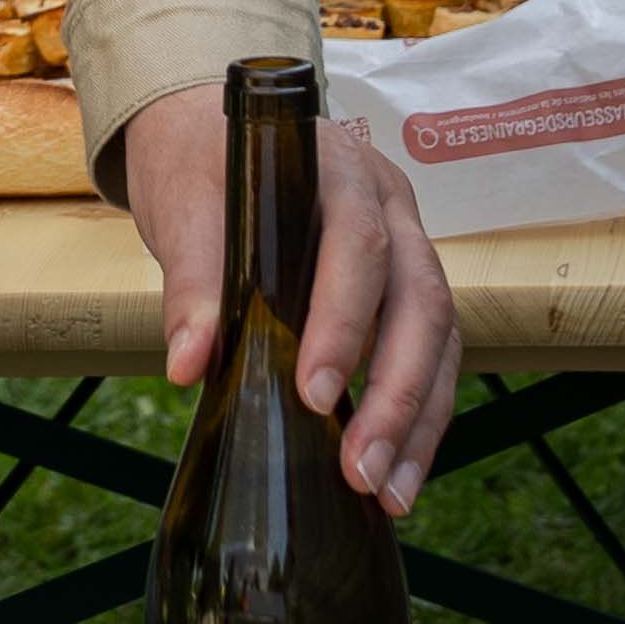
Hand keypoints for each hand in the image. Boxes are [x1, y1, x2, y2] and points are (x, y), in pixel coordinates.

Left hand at [115, 81, 457, 513]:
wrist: (207, 130)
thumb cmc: (198, 163)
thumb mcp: (183, 205)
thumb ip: (193, 280)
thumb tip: (190, 365)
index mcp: (339, 171)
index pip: (358, 248)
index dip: (345, 324)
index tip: (314, 393)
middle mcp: (391, 207)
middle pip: (421, 302)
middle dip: (396, 395)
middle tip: (359, 470)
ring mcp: (409, 244)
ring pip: (440, 337)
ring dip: (418, 421)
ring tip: (387, 493)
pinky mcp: (406, 285)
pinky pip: (432, 353)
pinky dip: (417, 415)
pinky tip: (396, 472)